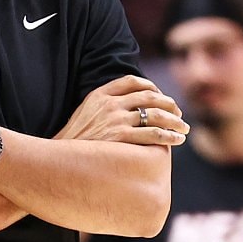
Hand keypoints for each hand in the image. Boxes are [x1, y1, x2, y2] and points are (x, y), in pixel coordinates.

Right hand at [55, 75, 187, 146]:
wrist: (58, 160)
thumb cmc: (74, 141)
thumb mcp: (84, 113)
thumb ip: (103, 105)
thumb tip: (127, 105)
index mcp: (99, 94)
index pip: (132, 81)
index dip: (151, 87)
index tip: (161, 97)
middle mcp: (109, 104)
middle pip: (149, 97)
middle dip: (169, 105)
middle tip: (179, 114)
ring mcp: (115, 120)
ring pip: (156, 115)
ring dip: (175, 121)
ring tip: (184, 129)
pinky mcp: (120, 137)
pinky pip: (153, 134)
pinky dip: (169, 136)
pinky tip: (177, 140)